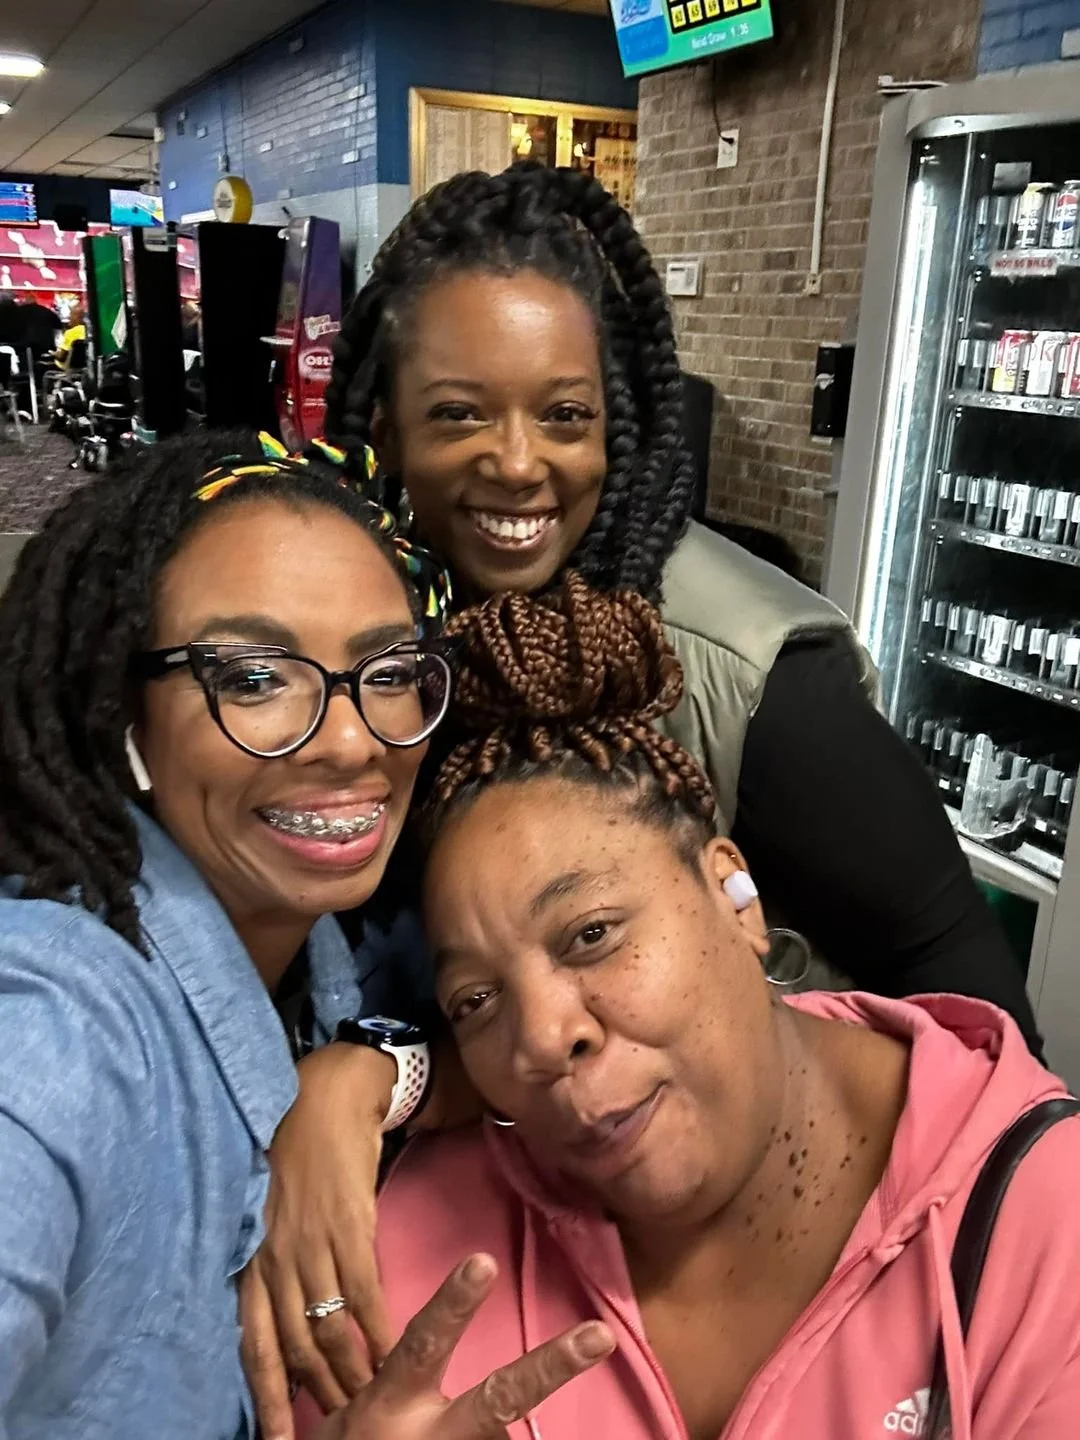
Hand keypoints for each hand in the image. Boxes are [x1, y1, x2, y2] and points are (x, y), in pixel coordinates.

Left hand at [241, 1042, 395, 1439]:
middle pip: (295, 1350)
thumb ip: (272, 1265)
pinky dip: (381, 1333)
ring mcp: (310, 1245)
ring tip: (373, 1405)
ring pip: (329, 1332)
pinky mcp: (348, 1227)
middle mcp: (273, 1259)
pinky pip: (365, 1296)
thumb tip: (294, 1321)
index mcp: (251, 1258)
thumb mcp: (269, 1213)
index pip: (254, 1346)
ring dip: (353, 1375)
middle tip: (341, 1428)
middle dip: (318, 1397)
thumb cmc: (296, 1153)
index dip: (264, 1399)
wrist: (326, 1096)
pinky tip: (395, 1357)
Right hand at [310, 1254, 613, 1439]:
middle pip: (497, 1399)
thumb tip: (437, 1343)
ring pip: (502, 1439)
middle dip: (551, 1366)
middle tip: (600, 1336)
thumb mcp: (355, 1414)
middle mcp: (427, 1436)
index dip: (453, 1305)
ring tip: (484, 1410)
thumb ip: (397, 1381)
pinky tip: (496, 1439)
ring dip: (496, 1438)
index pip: (423, 1344)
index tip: (484, 1261)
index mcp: (390, 1404)